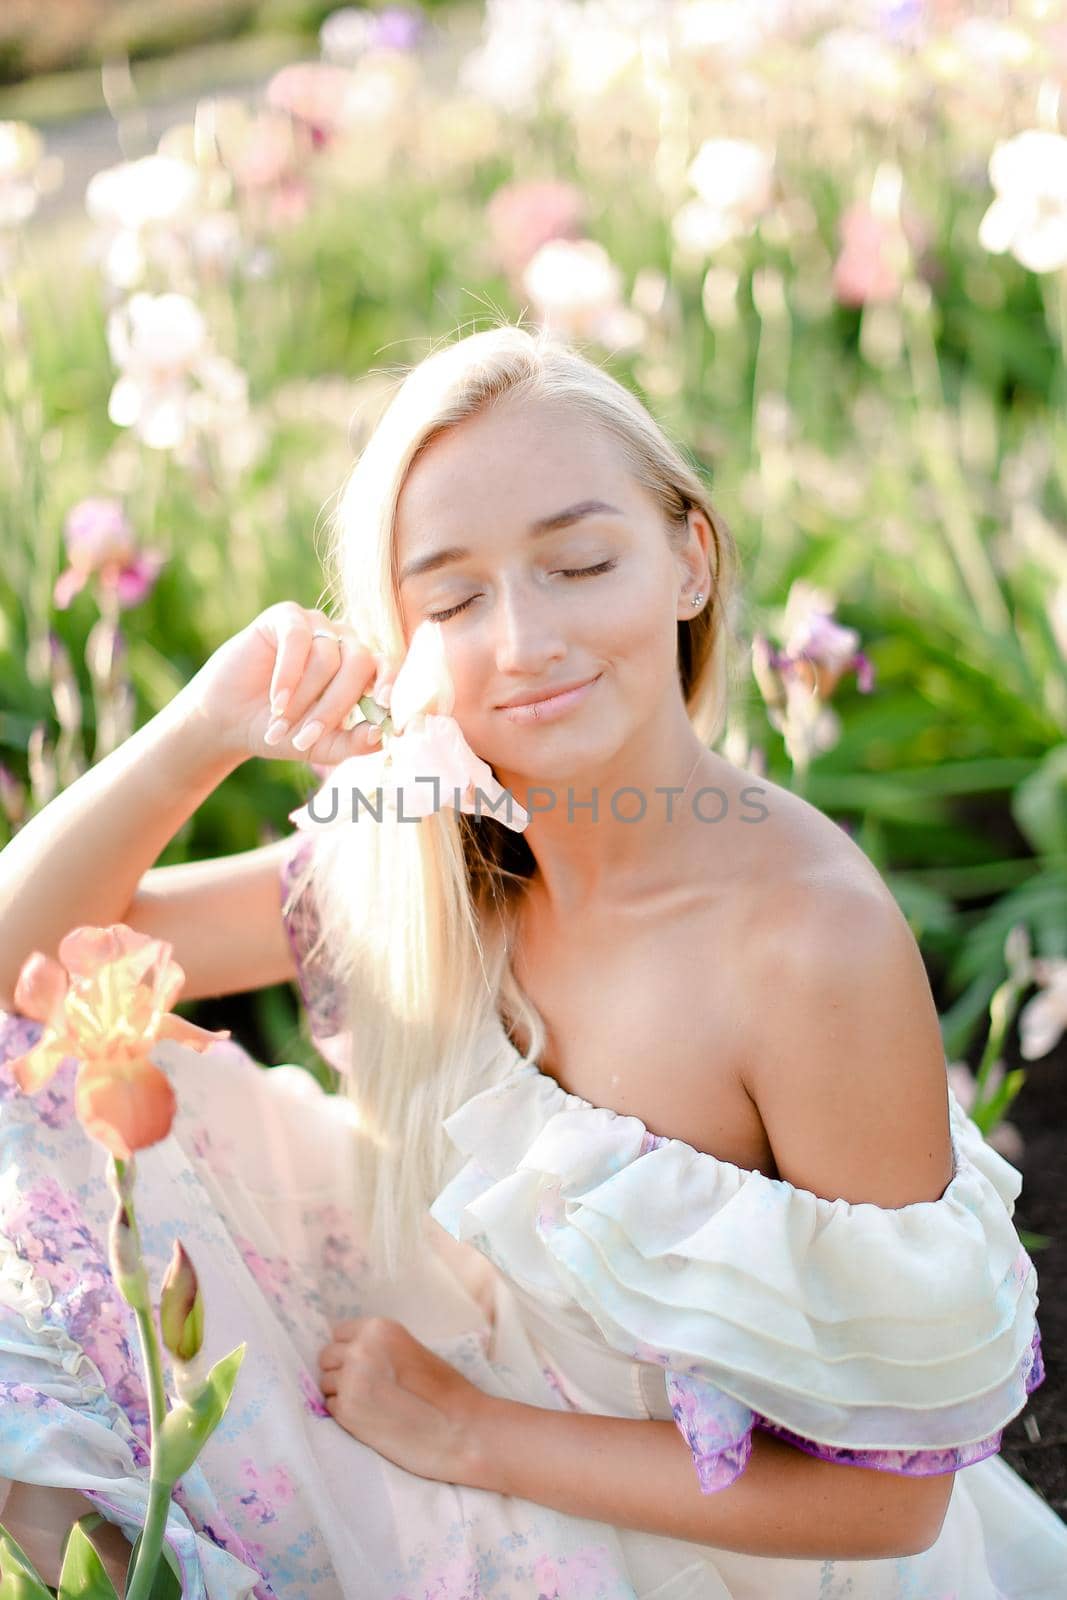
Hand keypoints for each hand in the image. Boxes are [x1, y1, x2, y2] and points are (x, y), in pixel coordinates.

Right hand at [181, 602, 396, 767]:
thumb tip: (381, 734)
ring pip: (327, 657)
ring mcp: (316, 624)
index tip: (383, 705)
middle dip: (334, 705)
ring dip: (303, 698)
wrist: (228, 721)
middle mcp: (343, 640)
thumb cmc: (281, 731)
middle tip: (306, 738)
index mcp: (360, 667)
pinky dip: (289, 674)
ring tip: (279, 724)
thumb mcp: (321, 745)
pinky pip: (298, 639)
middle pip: (359, 662)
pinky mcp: (286, 616)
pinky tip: (276, 700)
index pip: (387, 666)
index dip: (390, 682)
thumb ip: (353, 742)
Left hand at [317, 1316, 489, 1484]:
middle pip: (326, 1357)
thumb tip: (350, 1355)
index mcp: (379, 1329)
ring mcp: (351, 1379)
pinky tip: (370, 1420)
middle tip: (366, 1390)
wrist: (460, 1429)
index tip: (363, 1367)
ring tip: (371, 1406)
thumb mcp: (411, 1351)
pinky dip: (344, 1414)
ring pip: (326, 1383)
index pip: (339, 1334)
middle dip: (340, 1372)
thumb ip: (379, 1349)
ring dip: (341, 1394)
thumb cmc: (445, 1392)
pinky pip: (330, 1407)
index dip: (349, 1352)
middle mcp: (360, 1349)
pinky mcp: (347, 1411)